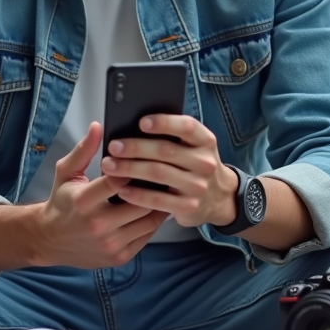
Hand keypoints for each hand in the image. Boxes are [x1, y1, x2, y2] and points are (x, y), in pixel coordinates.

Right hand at [32, 121, 169, 267]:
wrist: (50, 240)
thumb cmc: (61, 202)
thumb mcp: (66, 172)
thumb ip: (84, 150)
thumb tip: (98, 126)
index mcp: (83, 202)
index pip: (117, 181)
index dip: (134, 168)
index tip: (145, 157)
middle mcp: (98, 226)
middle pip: (140, 202)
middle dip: (152, 187)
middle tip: (165, 172)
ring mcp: (110, 244)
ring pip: (148, 220)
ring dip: (158, 203)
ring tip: (164, 188)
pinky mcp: (119, 256)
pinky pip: (147, 235)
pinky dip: (153, 220)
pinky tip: (155, 206)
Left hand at [101, 114, 238, 228]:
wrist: (220, 198)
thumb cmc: (196, 165)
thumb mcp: (195, 147)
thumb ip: (174, 136)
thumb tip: (136, 125)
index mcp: (205, 141)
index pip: (186, 126)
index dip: (164, 122)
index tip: (141, 122)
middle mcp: (204, 162)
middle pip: (166, 151)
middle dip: (136, 147)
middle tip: (113, 146)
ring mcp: (198, 186)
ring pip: (158, 173)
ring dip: (130, 169)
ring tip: (109, 166)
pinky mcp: (188, 207)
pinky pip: (158, 200)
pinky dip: (137, 194)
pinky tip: (121, 189)